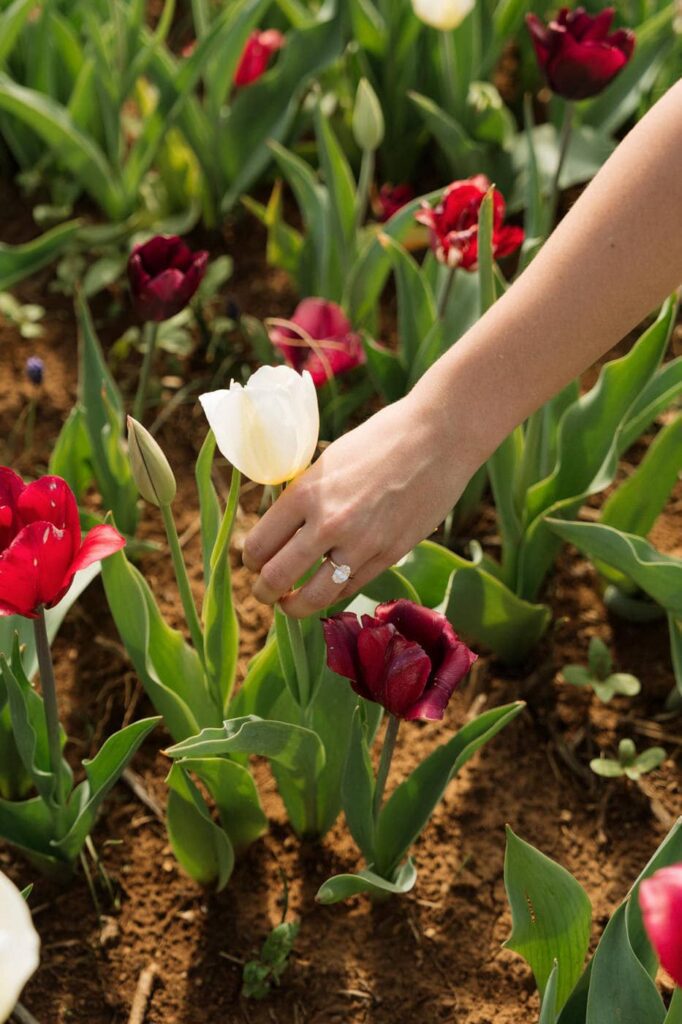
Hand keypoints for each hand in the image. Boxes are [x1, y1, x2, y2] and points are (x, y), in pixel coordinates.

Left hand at [242, 392, 478, 616]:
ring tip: (289, 605)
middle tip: (263, 593)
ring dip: (294, 607)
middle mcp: (329, 523)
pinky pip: (349, 590)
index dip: (250, 560)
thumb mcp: (328, 461)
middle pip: (277, 577)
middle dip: (263, 592)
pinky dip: (331, 595)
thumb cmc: (380, 440)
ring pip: (313, 597)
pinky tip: (325, 591)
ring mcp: (361, 544)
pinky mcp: (389, 556)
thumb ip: (304, 495)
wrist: (437, 439)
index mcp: (305, 493)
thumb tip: (282, 526)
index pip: (259, 545)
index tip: (253, 562)